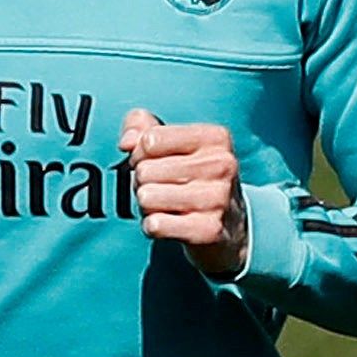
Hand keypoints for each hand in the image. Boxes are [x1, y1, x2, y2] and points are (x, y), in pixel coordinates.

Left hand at [121, 111, 246, 278]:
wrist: (230, 224)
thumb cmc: (191, 175)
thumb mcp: (171, 141)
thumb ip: (140, 126)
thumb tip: (126, 143)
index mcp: (214, 138)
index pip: (150, 141)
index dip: (140, 154)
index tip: (155, 162)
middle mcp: (221, 165)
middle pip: (145, 170)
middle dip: (143, 181)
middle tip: (161, 187)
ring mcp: (217, 199)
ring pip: (146, 197)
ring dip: (147, 205)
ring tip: (166, 204)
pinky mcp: (209, 229)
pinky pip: (155, 224)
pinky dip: (152, 226)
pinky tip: (169, 223)